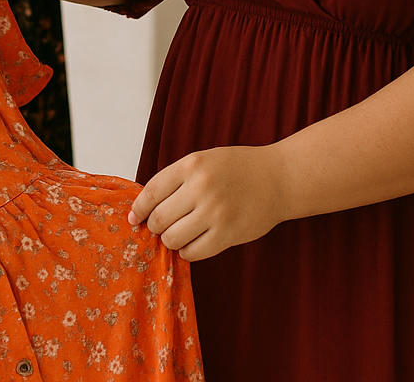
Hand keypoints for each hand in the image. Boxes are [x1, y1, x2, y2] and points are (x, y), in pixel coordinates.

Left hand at [128, 145, 288, 260]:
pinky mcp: (228, 234)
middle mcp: (201, 187)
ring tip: (180, 233)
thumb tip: (145, 208)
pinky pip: (193, 252)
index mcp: (191, 165)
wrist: (279, 178)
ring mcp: (215, 212)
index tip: (134, 218)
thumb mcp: (204, 160)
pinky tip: (193, 243)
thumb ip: (177, 179)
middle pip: (159, 219)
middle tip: (161, 227)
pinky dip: (187, 251)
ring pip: (172, 239)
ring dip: (171, 240)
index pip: (151, 192)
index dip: (139, 208)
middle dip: (155, 226)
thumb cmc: (238, 169)